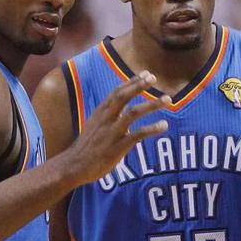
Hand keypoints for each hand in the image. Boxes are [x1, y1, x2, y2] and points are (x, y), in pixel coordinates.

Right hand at [66, 71, 169, 185]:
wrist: (73, 167)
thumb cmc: (87, 146)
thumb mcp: (96, 126)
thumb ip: (111, 116)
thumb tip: (127, 111)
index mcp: (101, 112)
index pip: (117, 92)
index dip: (132, 81)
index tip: (146, 73)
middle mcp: (106, 119)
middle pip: (123, 96)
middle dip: (139, 85)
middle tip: (154, 78)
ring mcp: (111, 132)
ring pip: (133, 113)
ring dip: (151, 104)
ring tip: (167, 99)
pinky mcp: (116, 147)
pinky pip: (137, 135)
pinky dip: (152, 129)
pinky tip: (164, 126)